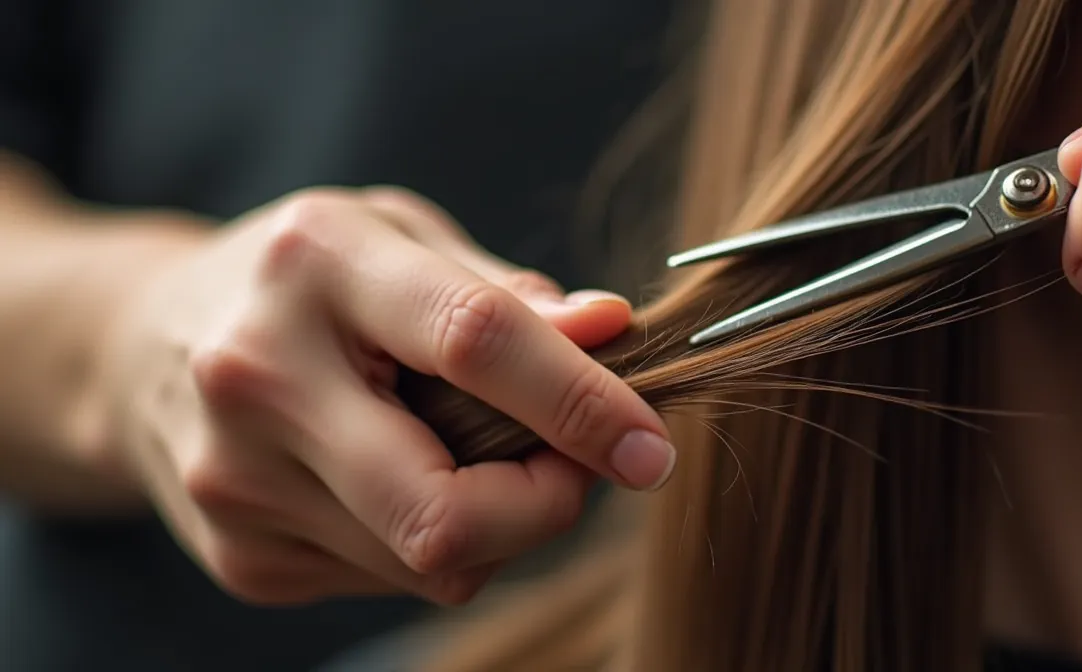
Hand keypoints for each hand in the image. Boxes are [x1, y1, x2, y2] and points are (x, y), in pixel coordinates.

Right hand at [95, 186, 675, 604]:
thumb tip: (612, 330)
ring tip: (471, 453)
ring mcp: (236, 483)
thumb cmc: (302, 278)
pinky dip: (435, 543)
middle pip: (443, 509)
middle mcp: (259, 378)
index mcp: (316, 266)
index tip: (648, 446)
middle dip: (546, 509)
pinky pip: (392, 580)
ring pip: (430, 562)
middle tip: (581, 468)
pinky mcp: (239, 557)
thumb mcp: (399, 239)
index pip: (474, 342)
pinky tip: (401, 478)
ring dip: (498, 525)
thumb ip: (507, 294)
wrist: (135, 345)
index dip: (580, 402)